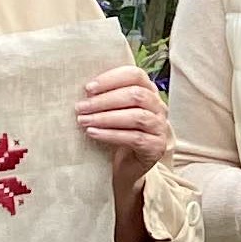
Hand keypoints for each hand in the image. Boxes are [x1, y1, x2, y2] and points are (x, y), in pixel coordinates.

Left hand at [78, 63, 171, 185]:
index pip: (135, 75)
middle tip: (81, 107)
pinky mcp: (156, 147)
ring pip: (137, 117)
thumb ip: (105, 96)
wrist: (125, 166)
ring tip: (84, 121)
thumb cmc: (115, 133)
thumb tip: (85, 90)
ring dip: (106, 118)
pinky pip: (135, 138)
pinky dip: (111, 135)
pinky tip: (93, 133)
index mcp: (148, 91)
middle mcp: (158, 107)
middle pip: (136, 95)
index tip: (88, 88)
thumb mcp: (112, 110)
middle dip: (105, 100)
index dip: (112, 79)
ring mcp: (160, 127)